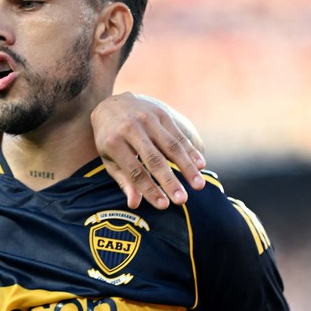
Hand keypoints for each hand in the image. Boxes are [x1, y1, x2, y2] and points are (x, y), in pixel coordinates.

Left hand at [91, 92, 206, 209]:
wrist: (111, 104)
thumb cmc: (110, 139)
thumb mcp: (109, 159)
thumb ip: (124, 180)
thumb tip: (134, 204)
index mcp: (113, 143)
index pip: (134, 171)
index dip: (150, 189)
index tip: (164, 206)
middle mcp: (130, 129)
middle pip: (154, 160)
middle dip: (170, 182)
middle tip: (183, 200)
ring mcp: (147, 119)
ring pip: (171, 147)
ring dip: (187, 167)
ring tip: (199, 186)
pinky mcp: (161, 114)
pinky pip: (178, 135)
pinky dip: (190, 151)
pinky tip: (201, 165)